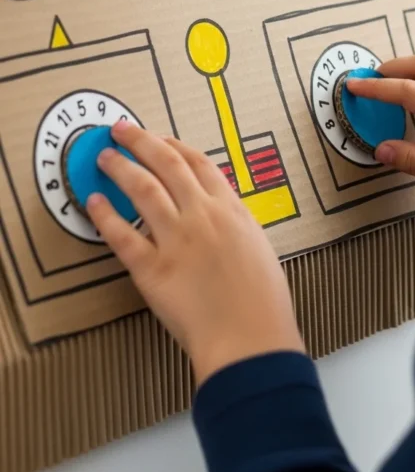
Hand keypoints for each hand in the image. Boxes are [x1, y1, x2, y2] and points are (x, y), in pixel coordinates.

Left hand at [86, 121, 303, 385]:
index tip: (158, 138)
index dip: (173, 146)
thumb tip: (217, 212)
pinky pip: (123, 236)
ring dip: (120, 168)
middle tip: (120, 130)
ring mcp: (177, 240)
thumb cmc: (263, 303)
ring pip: (142, 189)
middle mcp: (202, 216)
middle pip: (166, 164)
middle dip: (140, 141)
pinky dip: (106, 216)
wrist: (252, 341)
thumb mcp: (258, 247)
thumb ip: (234, 224)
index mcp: (231, 210)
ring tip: (104, 158)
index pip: (198, 163)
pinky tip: (95, 203)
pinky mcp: (154, 270)